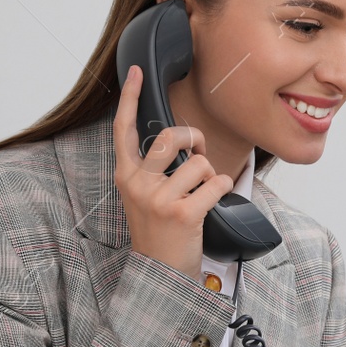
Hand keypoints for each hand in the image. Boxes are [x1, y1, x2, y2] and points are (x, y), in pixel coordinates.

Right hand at [113, 64, 234, 283]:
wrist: (160, 274)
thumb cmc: (158, 232)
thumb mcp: (143, 197)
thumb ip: (152, 170)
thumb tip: (178, 140)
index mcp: (126, 176)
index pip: (122, 129)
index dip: (129, 97)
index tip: (137, 72)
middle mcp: (138, 184)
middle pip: (170, 136)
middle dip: (193, 137)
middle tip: (199, 152)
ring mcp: (159, 199)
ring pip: (199, 163)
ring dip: (211, 174)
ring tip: (203, 192)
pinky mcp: (182, 214)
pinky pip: (216, 183)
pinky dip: (223, 189)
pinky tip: (213, 202)